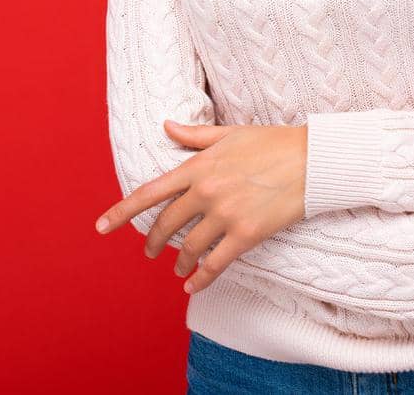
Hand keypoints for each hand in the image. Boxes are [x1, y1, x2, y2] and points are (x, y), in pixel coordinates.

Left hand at [94, 119, 307, 292]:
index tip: (101, 227)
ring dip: (180, 262)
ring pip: (190, 247)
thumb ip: (194, 136)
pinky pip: (217, 263)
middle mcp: (206, 191)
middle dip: (154, 241)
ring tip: (178, 269)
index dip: (121, 212)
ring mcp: (226, 214)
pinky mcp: (247, 234)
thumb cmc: (272, 143)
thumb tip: (166, 126)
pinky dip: (202, 278)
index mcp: (197, 166)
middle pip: (166, 224)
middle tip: (151, 252)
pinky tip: (193, 286)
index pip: (149, 192)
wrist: (312, 159)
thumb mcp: (229, 134)